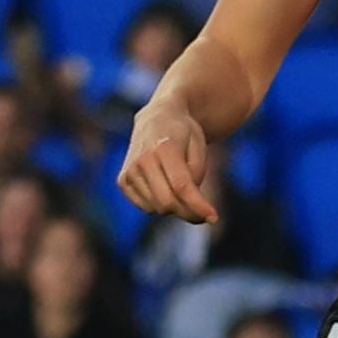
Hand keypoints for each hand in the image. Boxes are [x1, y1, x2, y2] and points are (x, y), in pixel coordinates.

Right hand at [118, 90, 228, 228]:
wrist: (156, 119)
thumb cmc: (183, 134)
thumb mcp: (198, 147)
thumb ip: (195, 175)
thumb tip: (188, 205)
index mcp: (163, 147)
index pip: (181, 186)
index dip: (198, 205)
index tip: (214, 218)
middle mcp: (142, 159)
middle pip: (167, 202)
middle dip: (189, 212)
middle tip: (204, 212)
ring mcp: (129, 171)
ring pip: (156, 208)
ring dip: (175, 207)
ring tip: (180, 186)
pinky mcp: (123, 181)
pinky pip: (146, 207)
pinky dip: (160, 205)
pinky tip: (165, 188)